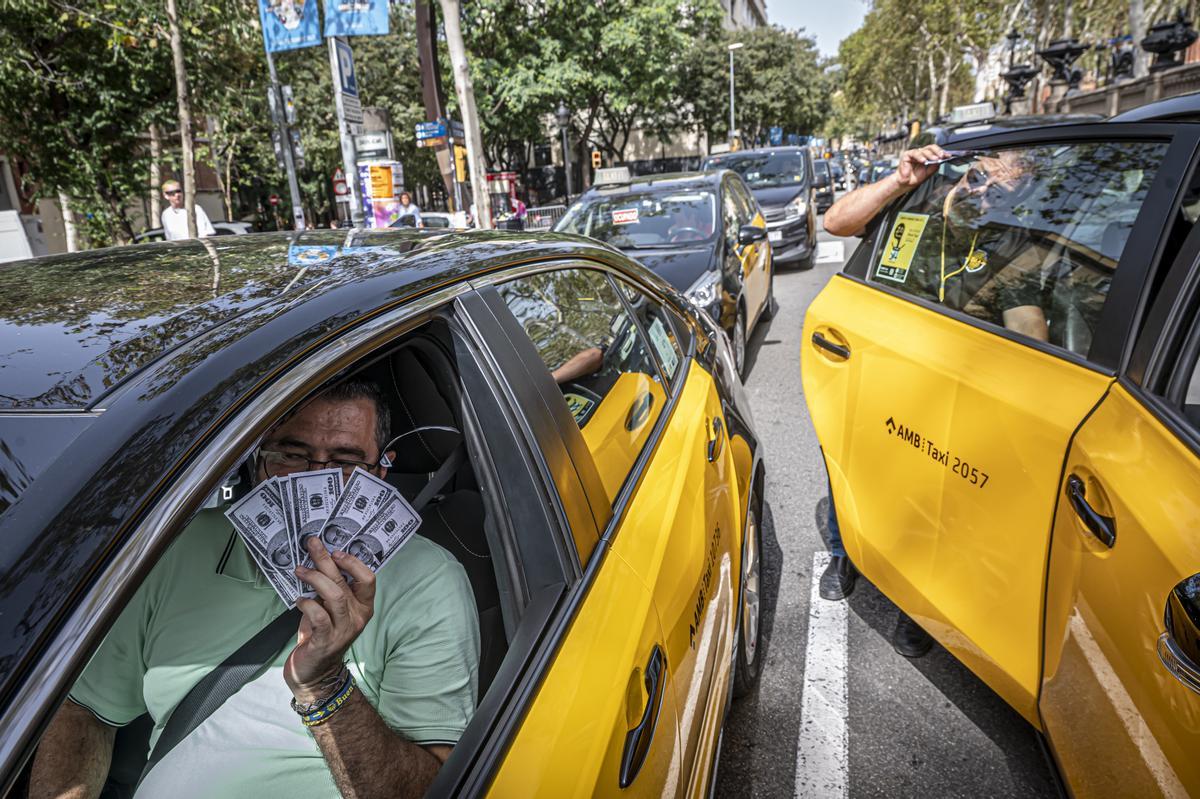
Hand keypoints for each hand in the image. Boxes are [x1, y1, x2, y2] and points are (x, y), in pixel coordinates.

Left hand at [284, 537, 375, 702]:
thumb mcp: (331, 609)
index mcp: (363, 607)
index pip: (368, 579)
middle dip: (326, 560)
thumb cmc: (321, 635)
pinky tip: (299, 600)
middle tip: (311, 546)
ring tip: (300, 571)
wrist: (316, 672)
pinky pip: (319, 616)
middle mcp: (357, 617)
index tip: (336, 551)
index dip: (353, 562)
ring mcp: (344, 630)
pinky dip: (307, 604)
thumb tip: (318, 560)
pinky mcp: (326, 641)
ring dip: (315, 579)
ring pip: (335, 595)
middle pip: (345, 582)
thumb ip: (330, 589)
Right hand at [894, 145, 947, 190]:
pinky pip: (915, 153)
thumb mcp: (929, 172)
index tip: (948, 156)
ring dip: (931, 155)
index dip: (942, 152)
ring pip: (924, 150)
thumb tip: (941, 160)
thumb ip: (935, 165)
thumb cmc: (915, 178)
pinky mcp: (907, 155)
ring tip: (935, 159)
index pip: (936, 151)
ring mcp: (914, 153)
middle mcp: (921, 153)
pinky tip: (923, 161)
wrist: (905, 184)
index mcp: (927, 156)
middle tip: (942, 156)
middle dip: (938, 151)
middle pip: (931, 148)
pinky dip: (920, 156)